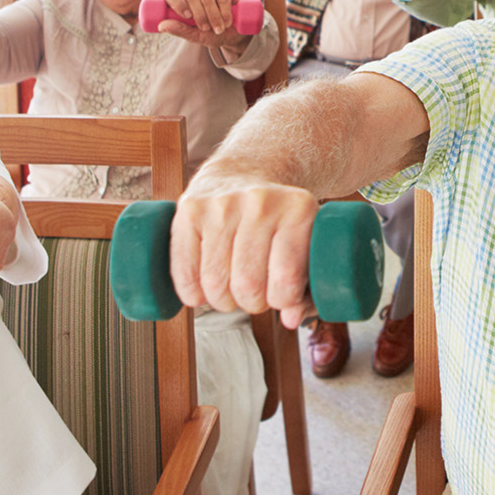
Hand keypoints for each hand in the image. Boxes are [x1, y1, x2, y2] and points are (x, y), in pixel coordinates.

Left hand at [154, 0, 253, 48]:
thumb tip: (161, 26)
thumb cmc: (213, 34)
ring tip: (220, 28)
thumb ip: (181, 31)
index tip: (186, 16)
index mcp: (183, 4)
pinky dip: (225, 10)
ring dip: (214, 16)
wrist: (236, 34)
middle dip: (200, 16)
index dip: (177, 2)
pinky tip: (228, 20)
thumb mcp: (197, 37)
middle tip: (206, 29)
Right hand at [170, 172, 320, 324]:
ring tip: (231, 289)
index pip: (286, 281)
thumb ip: (309, 291)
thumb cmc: (278, 223)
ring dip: (222, 301)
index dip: (282, 301)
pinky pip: (185, 271)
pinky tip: (202, 291)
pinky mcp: (189, 209)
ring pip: (215, 283)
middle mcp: (260, 202)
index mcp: (298, 209)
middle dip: (251, 304)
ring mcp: (221, 204)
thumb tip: (290, 321)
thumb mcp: (306, 247)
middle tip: (254, 294)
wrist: (241, 173)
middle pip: (248, 287)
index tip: (280, 295)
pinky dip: (192, 293)